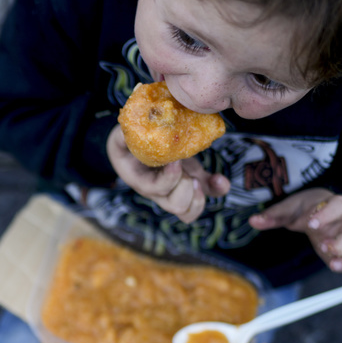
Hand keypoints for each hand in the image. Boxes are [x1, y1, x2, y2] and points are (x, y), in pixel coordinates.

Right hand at [106, 125, 229, 223]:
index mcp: (141, 181)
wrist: (137, 148)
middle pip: (176, 206)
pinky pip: (207, 194)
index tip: (174, 160)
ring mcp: (177, 189)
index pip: (156, 190)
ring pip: (190, 211)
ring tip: (198, 178)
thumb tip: (127, 131)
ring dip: (200, 196)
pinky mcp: (192, 181)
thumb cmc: (128, 143)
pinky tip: (219, 178)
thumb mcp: (122, 138)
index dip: (169, 178)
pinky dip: (217, 189)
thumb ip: (123, 136)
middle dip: (185, 187)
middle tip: (186, 168)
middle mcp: (159, 192)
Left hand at [248, 189, 341, 281]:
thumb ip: (274, 215)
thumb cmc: (306, 210)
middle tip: (325, 250)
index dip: (329, 213)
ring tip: (334, 267)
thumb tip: (254, 221)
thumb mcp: (289, 209)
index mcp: (332, 207)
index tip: (311, 224)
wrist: (321, 213)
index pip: (340, 203)